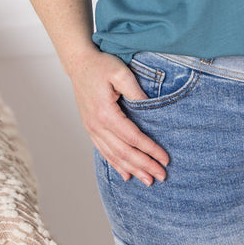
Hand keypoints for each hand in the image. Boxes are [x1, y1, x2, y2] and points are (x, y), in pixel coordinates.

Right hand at [68, 47, 168, 185]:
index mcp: (105, 113)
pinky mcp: (90, 128)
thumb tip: (149, 107)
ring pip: (114, 155)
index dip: (150, 150)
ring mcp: (91, 128)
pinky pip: (104, 151)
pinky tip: (125, 174)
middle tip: (161, 176)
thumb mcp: (121, 72)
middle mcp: (96, 125)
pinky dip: (115, 164)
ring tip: (147, 180)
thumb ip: (135, 91)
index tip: (165, 159)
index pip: (133, 138)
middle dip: (144, 166)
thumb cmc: (101, 65)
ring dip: (132, 169)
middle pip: (124, 152)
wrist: (79, 63)